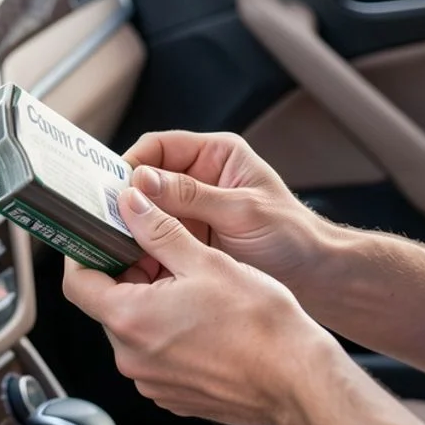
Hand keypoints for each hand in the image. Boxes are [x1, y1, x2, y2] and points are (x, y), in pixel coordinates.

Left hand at [63, 187, 341, 424]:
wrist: (299, 381)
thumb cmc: (260, 324)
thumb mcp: (205, 261)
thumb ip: (158, 230)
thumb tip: (130, 204)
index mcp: (130, 320)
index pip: (77, 283)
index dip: (83, 255)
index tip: (97, 237)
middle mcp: (131, 357)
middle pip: (108, 304)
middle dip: (128, 275)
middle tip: (161, 252)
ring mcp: (151, 380)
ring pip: (135, 330)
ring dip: (151, 303)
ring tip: (191, 286)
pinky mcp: (172, 394)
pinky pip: (156, 355)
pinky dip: (169, 332)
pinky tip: (202, 319)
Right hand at [123, 131, 332, 291]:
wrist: (315, 278)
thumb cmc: (292, 237)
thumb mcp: (241, 211)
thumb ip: (190, 195)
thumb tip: (141, 181)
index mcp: (215, 155)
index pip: (158, 147)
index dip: (132, 165)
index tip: (115, 190)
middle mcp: (199, 178)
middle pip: (146, 180)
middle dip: (128, 200)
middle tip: (110, 221)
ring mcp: (192, 211)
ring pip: (146, 211)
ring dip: (133, 227)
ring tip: (120, 244)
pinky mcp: (189, 239)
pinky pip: (155, 238)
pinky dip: (144, 248)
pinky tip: (137, 261)